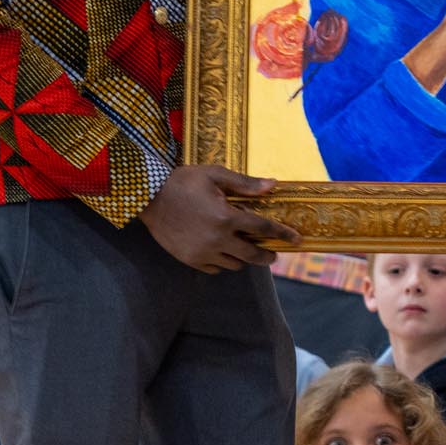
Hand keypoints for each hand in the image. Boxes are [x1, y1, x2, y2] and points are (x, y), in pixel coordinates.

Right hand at [138, 165, 300, 272]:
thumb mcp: (215, 175)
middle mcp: (217, 239)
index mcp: (227, 217)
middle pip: (252, 255)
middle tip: (273, 254)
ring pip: (234, 265)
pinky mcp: (189, 260)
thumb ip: (245, 184)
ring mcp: (202, 253)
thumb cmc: (183, 182)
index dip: (283, 235)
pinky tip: (222, 251)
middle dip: (267, 256)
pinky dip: (222, 262)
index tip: (297, 240)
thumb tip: (273, 184)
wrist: (148, 197)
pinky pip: (214, 269)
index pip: (264, 229)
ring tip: (244, 249)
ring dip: (243, 258)